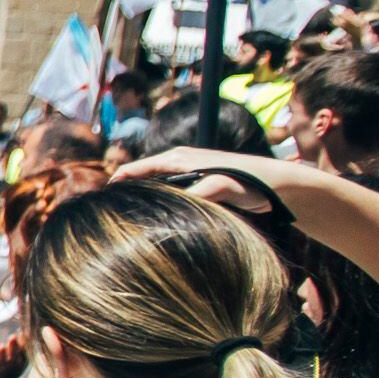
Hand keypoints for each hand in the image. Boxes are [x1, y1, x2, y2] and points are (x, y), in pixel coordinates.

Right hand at [112, 148, 290, 213]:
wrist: (275, 183)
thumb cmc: (249, 181)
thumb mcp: (221, 187)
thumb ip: (198, 194)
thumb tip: (174, 208)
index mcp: (178, 158)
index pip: (136, 168)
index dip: (118, 183)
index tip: (103, 200)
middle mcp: (178, 162)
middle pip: (141, 177)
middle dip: (127, 192)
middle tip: (113, 215)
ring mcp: (186, 173)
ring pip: (155, 186)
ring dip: (144, 199)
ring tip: (130, 219)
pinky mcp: (196, 183)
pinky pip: (168, 193)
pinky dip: (159, 203)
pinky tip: (156, 220)